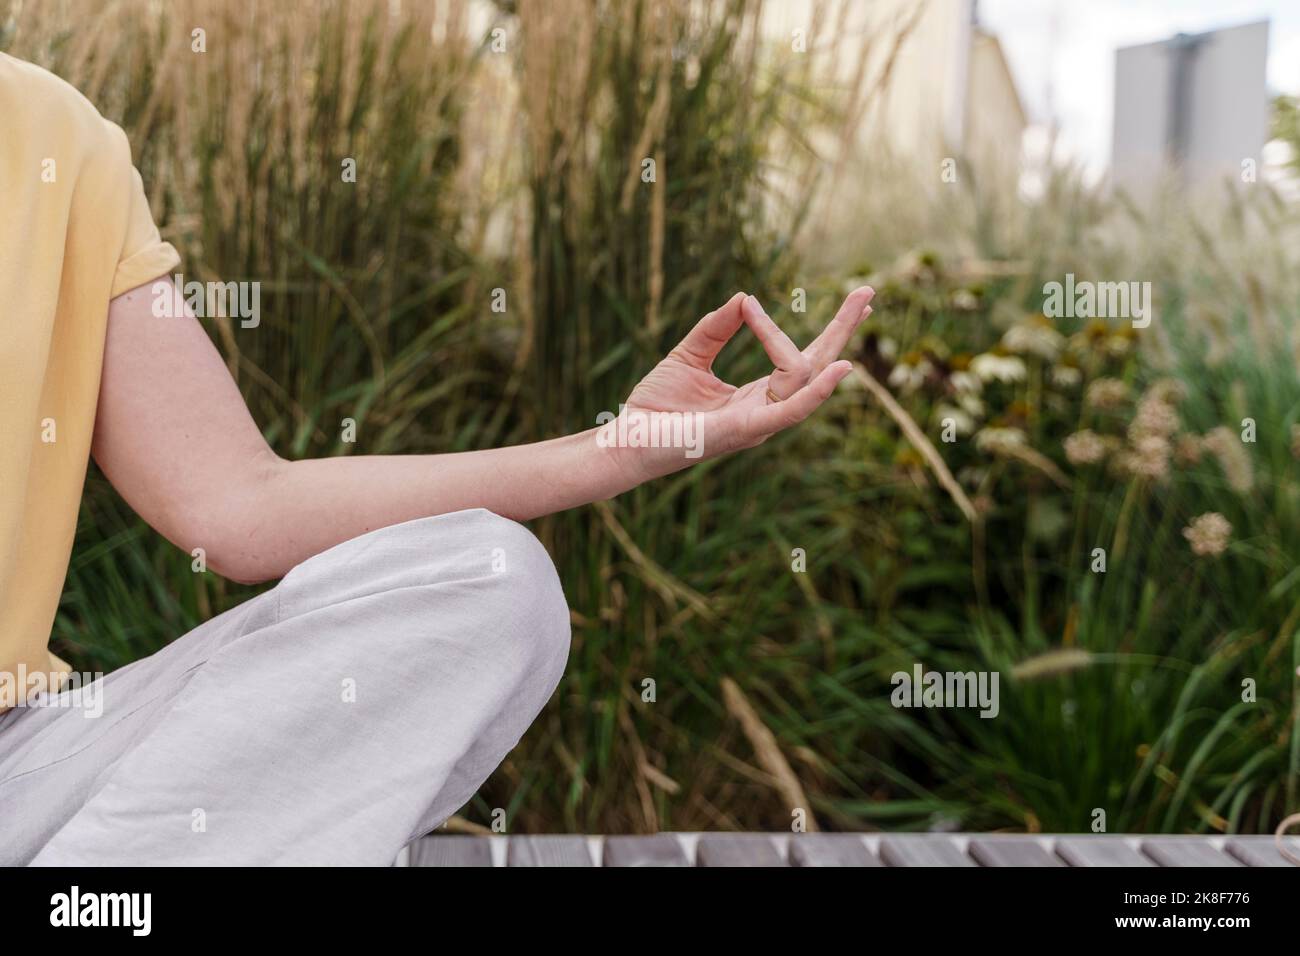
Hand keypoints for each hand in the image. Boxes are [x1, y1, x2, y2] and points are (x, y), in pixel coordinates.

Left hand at [603, 286, 874, 482]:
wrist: (627, 441)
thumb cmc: (655, 408)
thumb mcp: (689, 356)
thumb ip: (716, 329)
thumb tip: (744, 298)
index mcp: (756, 397)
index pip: (798, 359)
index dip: (792, 328)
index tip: (752, 301)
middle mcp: (766, 410)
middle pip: (816, 365)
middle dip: (843, 328)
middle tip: (867, 292)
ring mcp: (760, 422)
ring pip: (805, 376)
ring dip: (831, 338)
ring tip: (858, 305)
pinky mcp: (746, 429)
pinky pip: (792, 409)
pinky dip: (818, 390)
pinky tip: (840, 368)